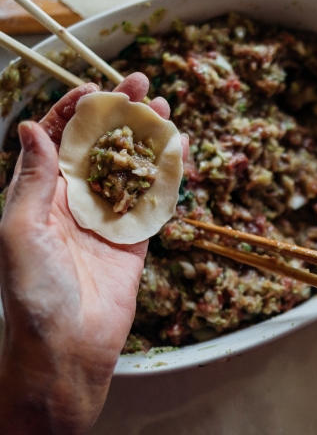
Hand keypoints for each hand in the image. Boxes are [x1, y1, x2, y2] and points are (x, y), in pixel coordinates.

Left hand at [0, 73, 187, 434]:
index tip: (97, 89)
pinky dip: (167, 175)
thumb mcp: (20, 229)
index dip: (76, 111)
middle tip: (143, 86)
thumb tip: (33, 126)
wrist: (68, 348)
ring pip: (131, 168)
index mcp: (41, 194)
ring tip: (165, 110)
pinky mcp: (135, 239)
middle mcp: (75, 202)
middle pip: (101, 147)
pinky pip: (153, 200)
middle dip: (120, 115)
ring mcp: (108, 219)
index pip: (59, 140)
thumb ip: (34, 179)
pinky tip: (179, 151)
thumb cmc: (33, 292)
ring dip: (148, 139)